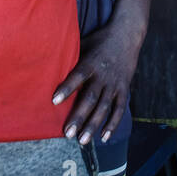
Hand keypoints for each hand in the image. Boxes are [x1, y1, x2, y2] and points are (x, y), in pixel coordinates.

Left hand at [52, 20, 143, 145]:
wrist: (128, 34)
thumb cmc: (100, 40)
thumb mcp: (84, 43)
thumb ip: (71, 57)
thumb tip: (48, 66)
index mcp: (91, 62)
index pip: (77, 76)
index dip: (67, 88)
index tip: (54, 101)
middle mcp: (103, 75)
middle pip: (90, 98)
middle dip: (79, 117)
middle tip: (67, 134)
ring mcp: (115, 83)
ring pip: (104, 107)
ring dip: (93, 125)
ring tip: (82, 140)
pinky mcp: (124, 88)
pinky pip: (119, 109)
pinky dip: (113, 124)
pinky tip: (104, 137)